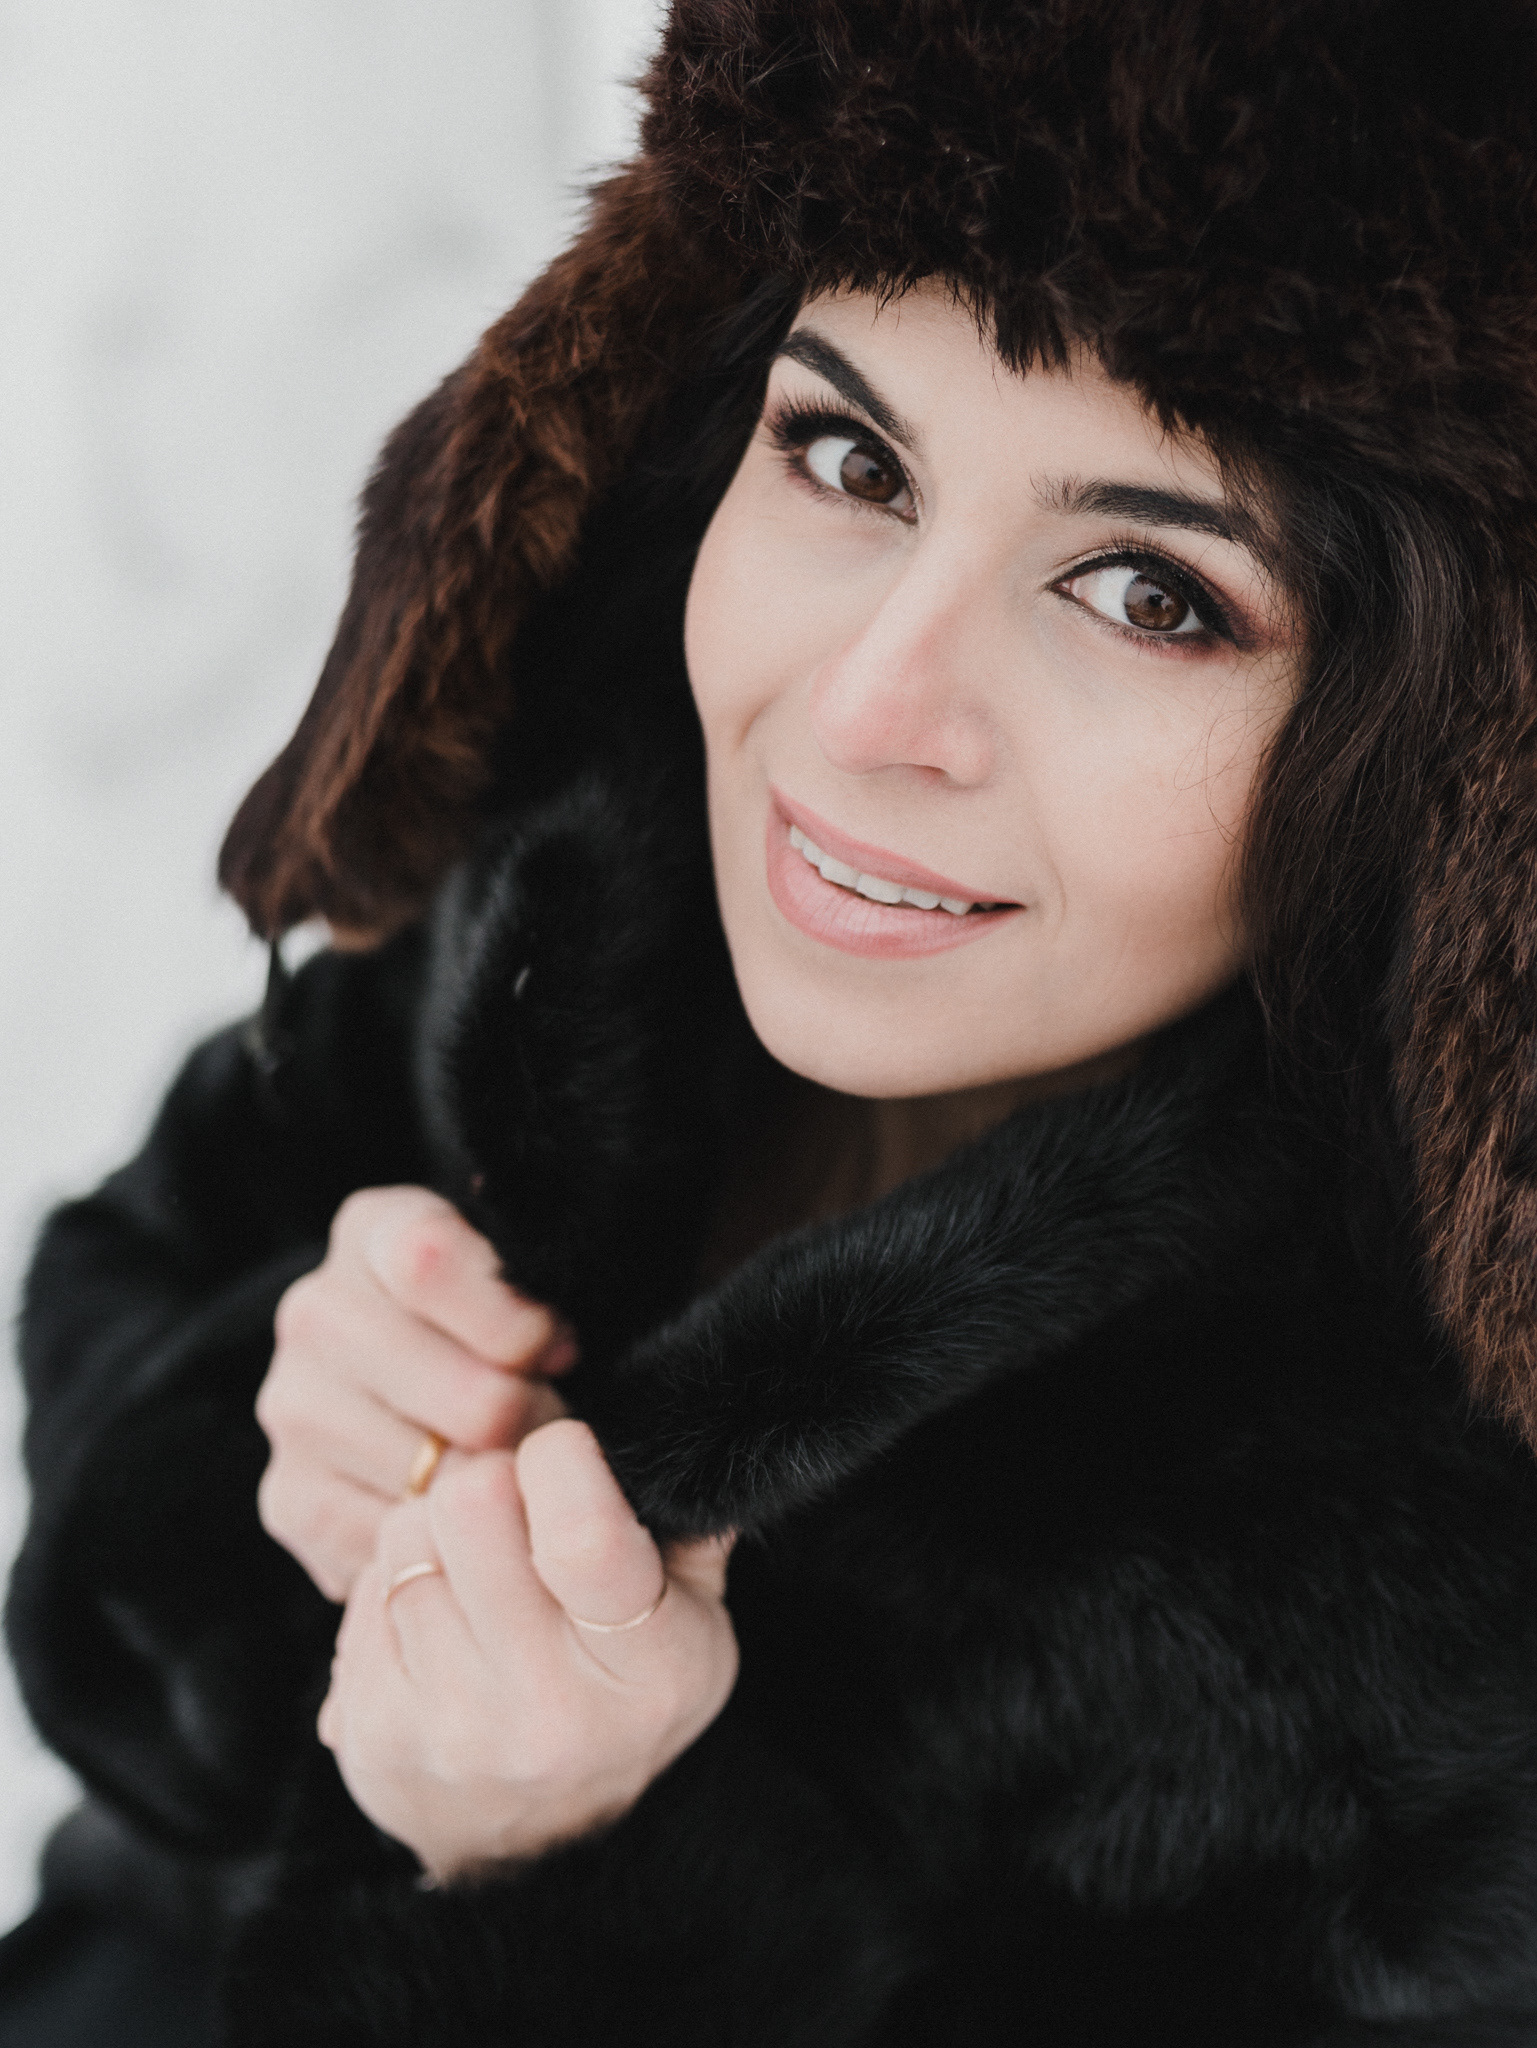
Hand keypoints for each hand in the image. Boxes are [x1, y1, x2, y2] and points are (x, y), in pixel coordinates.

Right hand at [257, 1187, 574, 1600]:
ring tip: (519, 1472)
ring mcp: (291, 1404)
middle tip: (553, 1426)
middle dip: (523, 1418)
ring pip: (426, 1468)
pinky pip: (387, 1537)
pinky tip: (471, 1519)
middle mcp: (316, 1309)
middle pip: (446, 1382)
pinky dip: (446, 1541)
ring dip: (493, 1485)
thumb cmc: (526, 1334)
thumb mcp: (548, 1286)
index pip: (430, 1259)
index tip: (566, 1347)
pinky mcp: (286, 1496)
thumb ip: (572, 1286)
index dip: (517, 1320)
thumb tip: (604, 1344)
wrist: (456, 1414)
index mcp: (377, 1230)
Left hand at [318, 1420, 737, 1880]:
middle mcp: (546, 1709)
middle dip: (488, 1480)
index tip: (565, 1454)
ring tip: (476, 1573)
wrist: (544, 1845)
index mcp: (646, 1669)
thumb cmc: (624, 1694)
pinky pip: (362, 1591)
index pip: (582, 1534)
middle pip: (469, 1505)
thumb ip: (685, 1527)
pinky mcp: (372, 1736)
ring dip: (436, 1531)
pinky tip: (437, 1620)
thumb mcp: (693, 1621)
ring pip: (406, 1536)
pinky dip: (396, 1584)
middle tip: (511, 1507)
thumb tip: (669, 1438)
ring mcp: (450, 1729)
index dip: (562, 1458)